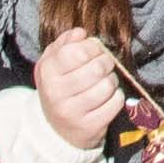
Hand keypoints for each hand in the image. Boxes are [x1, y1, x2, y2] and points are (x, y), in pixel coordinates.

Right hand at [35, 26, 128, 146]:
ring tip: (104, 82)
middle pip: (96, 68)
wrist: (56, 129)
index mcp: (47, 72)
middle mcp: (56, 93)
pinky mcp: (89, 127)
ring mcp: (72, 112)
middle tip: (104, 64)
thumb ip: (65, 43)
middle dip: (106, 62)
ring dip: (112, 80)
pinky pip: (115, 103)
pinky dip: (116, 97)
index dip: (92, 47)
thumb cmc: (59, 87)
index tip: (95, 50)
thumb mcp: (53, 63)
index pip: (77, 52)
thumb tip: (80, 33)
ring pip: (108, 85)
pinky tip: (107, 98)